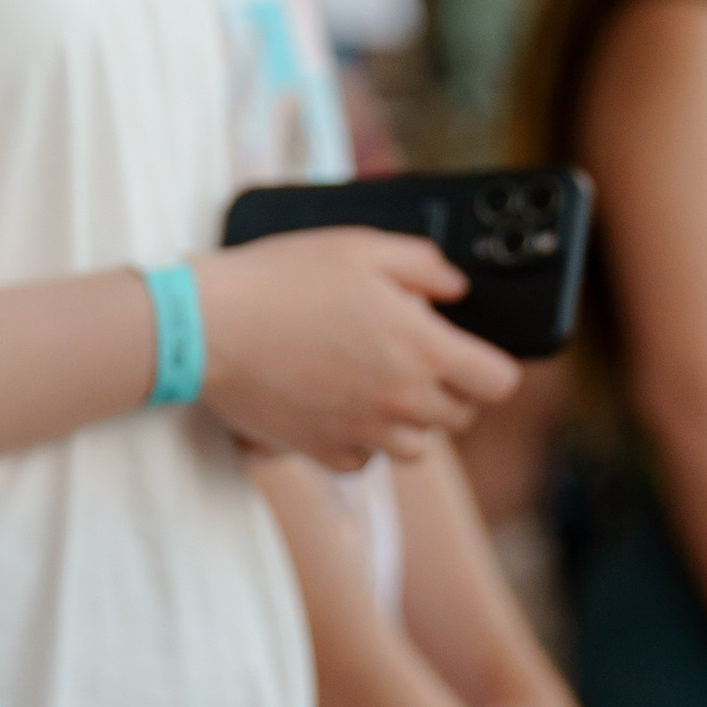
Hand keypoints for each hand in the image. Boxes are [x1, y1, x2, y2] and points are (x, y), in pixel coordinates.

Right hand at [197, 228, 520, 469]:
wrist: (207, 328)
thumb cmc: (282, 278)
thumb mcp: (361, 246)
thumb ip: (424, 265)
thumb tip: (456, 290)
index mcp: (422, 350)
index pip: (498, 383)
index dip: (490, 366)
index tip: (469, 353)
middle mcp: (401, 401)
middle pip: (460, 418)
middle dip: (447, 388)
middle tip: (409, 355)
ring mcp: (364, 434)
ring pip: (416, 446)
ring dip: (407, 418)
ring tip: (373, 381)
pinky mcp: (324, 453)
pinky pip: (365, 460)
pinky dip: (361, 439)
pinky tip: (337, 403)